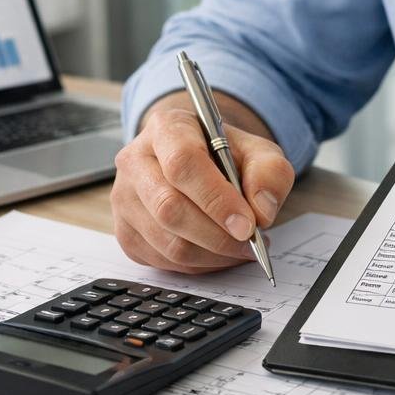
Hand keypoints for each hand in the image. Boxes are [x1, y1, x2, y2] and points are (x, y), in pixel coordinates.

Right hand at [111, 105, 295, 273]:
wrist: (196, 159)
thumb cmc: (225, 154)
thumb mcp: (258, 150)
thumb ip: (270, 172)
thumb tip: (262, 211)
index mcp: (166, 128)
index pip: (183, 164)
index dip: (216, 199)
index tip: (248, 225)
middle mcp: (135, 161)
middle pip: (169, 208)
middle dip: (217, 236)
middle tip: (250, 242)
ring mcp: (124, 199)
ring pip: (167, 242)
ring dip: (213, 255)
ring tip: (241, 248)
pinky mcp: (125, 232)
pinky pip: (162, 261)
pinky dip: (199, 265)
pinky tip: (218, 252)